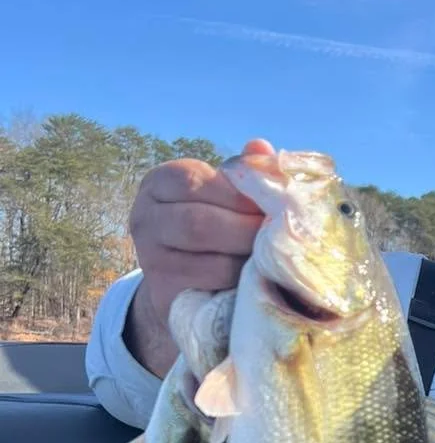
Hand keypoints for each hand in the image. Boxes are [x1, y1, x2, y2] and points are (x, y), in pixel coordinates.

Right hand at [125, 138, 275, 376]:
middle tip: (282, 236)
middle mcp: (145, 219)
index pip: (192, 179)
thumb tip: (261, 148)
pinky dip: (242, 285)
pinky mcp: (167, 294)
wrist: (186, 284)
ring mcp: (152, 260)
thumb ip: (243, 174)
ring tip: (277, 258)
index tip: (272, 203)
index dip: (237, 192)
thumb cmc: (215, 227)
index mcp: (158, 184)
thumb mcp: (224, 195)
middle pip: (199, 223)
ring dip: (249, 260)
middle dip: (248, 230)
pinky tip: (262, 280)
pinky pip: (212, 290)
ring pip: (208, 260)